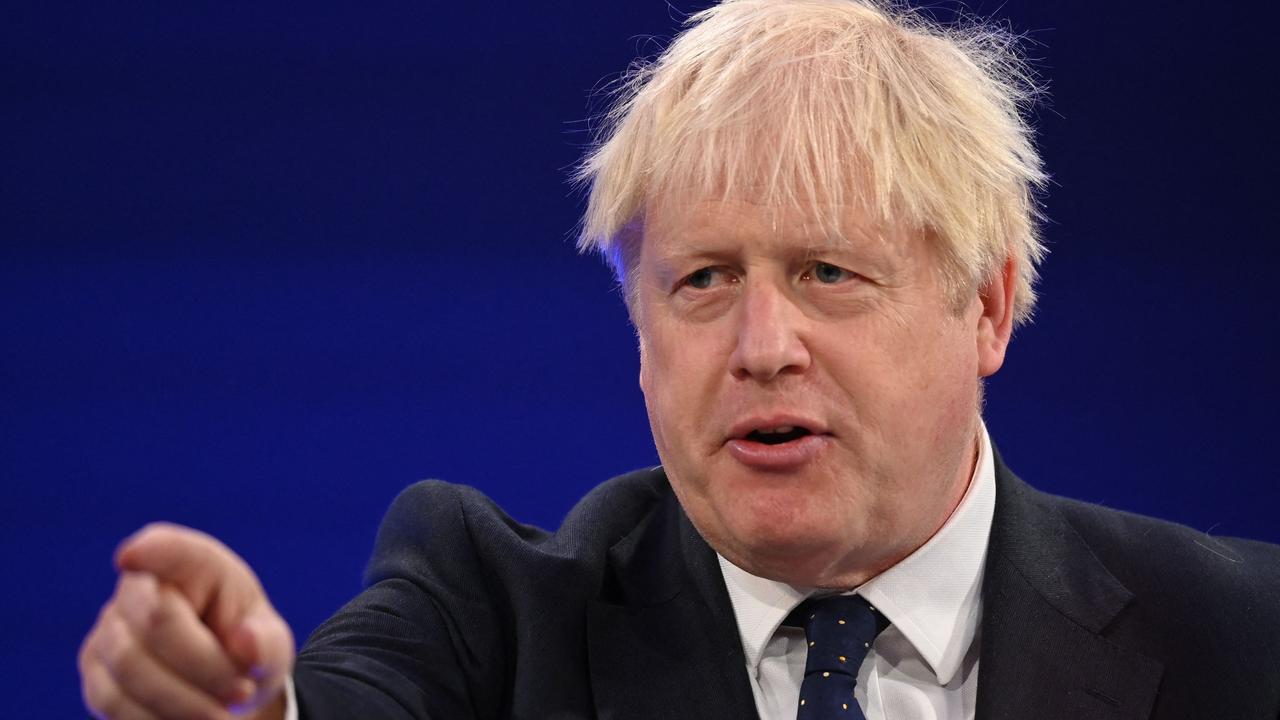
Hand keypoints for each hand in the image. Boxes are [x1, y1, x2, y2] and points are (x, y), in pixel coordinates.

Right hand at [79, 523, 294, 719]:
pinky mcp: (94, 671)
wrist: (218, 687)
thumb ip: (266, 644)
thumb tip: (246, 644)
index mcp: (193, 565)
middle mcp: (140, 587)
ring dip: (181, 702)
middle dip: (204, 667)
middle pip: (155, 622)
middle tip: (242, 692)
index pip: (169, 549)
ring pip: (129, 668)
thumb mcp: (270, 645)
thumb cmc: (246, 652)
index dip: (150, 551)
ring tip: (221, 716)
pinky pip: (113, 702)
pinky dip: (156, 719)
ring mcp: (109, 628)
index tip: (130, 557)